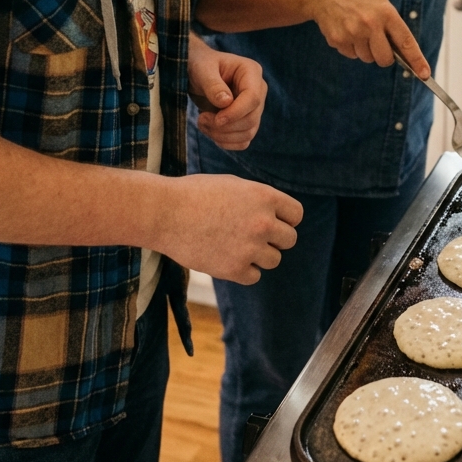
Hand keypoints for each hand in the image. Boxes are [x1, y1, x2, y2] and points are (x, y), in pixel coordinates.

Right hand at [156, 173, 302, 283]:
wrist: (165, 213)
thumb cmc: (196, 194)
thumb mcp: (234, 185)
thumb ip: (259, 200)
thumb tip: (278, 216)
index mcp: (265, 197)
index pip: (296, 215)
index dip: (285, 218)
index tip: (272, 221)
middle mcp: (263, 223)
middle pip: (290, 239)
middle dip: (275, 238)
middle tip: (252, 236)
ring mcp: (250, 248)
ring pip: (274, 259)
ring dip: (260, 255)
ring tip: (236, 245)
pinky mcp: (234, 269)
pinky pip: (254, 276)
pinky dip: (243, 271)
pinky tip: (226, 257)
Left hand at [187, 35, 266, 149]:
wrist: (196, 73)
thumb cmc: (200, 65)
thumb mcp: (202, 70)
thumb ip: (213, 85)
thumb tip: (226, 102)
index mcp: (251, 72)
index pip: (253, 98)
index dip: (236, 113)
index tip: (216, 119)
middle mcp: (258, 90)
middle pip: (251, 119)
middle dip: (225, 126)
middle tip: (201, 119)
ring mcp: (254, 108)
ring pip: (248, 132)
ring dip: (222, 135)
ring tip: (202, 123)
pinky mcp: (246, 121)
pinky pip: (243, 140)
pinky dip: (226, 142)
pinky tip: (210, 131)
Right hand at [303, 0, 429, 77]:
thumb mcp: (380, 3)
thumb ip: (391, 25)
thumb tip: (402, 53)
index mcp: (386, 13)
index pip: (406, 42)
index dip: (417, 60)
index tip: (424, 74)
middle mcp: (371, 24)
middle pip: (384, 59)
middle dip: (383, 57)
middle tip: (376, 43)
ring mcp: (353, 33)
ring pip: (367, 58)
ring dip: (365, 50)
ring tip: (357, 29)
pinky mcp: (338, 40)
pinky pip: (351, 55)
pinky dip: (351, 47)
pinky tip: (346, 30)